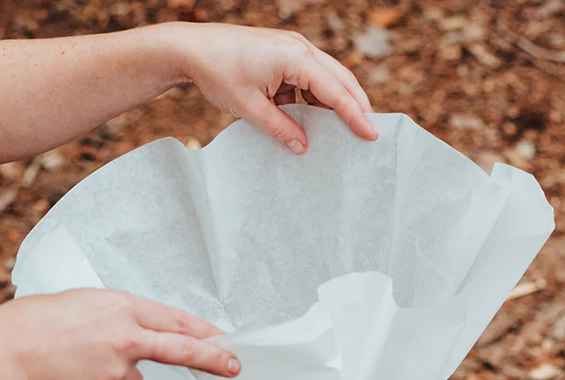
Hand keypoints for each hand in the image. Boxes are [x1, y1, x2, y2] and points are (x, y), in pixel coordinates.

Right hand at [0, 289, 238, 379]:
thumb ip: (122, 321)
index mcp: (121, 307)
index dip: (204, 331)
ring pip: (132, 377)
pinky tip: (70, 376)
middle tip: (234, 367)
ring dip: (114, 372)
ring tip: (77, 359)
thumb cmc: (42, 322)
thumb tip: (142, 348)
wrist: (8, 351)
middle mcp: (125, 337)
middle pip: (179, 349)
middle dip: (211, 358)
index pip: (175, 320)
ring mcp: (116, 370)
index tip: (227, 339)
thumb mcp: (88, 305)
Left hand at [171, 23, 376, 153]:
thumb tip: (303, 148)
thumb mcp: (250, 108)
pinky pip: (308, 78)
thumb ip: (280, 128)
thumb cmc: (219, 73)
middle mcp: (299, 48)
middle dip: (356, 106)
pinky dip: (312, 99)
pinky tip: (309, 120)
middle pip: (340, 79)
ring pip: (326, 79)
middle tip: (369, 132)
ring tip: (342, 131)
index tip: (371, 135)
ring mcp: (292, 48)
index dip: (355, 115)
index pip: (335, 90)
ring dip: (333, 104)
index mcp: (294, 57)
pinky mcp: (283, 53)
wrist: (193, 48)